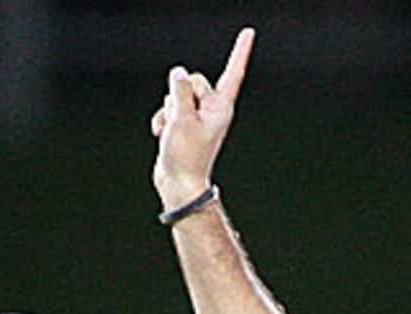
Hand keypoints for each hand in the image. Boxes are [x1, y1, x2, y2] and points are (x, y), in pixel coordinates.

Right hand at [152, 26, 253, 208]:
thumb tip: (179, 73)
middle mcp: (212, 109)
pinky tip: (162, 133)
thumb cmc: (186, 157)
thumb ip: (180, 90)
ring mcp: (198, 116)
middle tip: (180, 121)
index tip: (249, 33)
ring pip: (178, 93)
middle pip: (194, 79)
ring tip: (172, 132)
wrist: (178, 184)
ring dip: (168, 110)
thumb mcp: (181, 118)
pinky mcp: (185, 123)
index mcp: (221, 108)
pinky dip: (163, 118)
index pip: (233, 74)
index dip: (240, 53)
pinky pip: (170, 106)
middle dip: (180, 94)